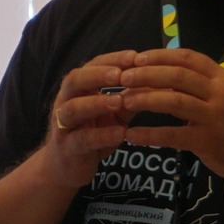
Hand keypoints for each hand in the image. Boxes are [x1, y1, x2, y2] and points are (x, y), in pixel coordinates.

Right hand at [43, 50, 139, 187]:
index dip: (111, 60)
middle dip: (97, 75)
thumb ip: (130, 98)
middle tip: (121, 74)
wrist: (67, 168)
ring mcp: (63, 125)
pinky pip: (82, 139)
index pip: (92, 66)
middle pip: (74, 80)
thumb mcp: (113, 114)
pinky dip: (101, 136)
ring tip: (119, 101)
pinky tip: (121, 134)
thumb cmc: (92, 134)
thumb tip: (159, 82)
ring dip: (96, 103)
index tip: (135, 56)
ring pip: (74, 109)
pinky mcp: (67, 148)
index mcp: (78, 90)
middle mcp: (66, 102)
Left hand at [117, 48, 223, 183]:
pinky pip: (173, 135)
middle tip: (122, 78)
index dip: (159, 56)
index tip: (136, 58)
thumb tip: (163, 78)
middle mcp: (220, 93)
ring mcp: (215, 116)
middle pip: (176, 75)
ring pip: (173, 100)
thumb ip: (200, 87)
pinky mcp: (208, 141)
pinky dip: (150, 134)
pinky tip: (132, 135)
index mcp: (223, 78)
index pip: (187, 58)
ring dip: (144, 99)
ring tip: (123, 101)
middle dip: (145, 74)